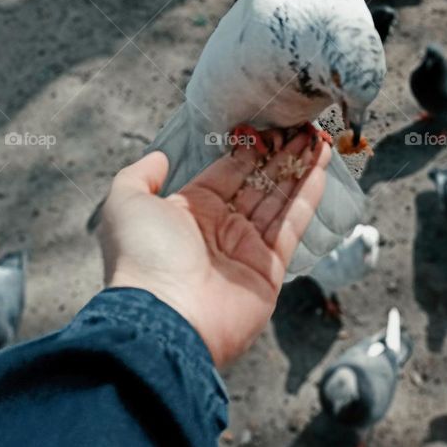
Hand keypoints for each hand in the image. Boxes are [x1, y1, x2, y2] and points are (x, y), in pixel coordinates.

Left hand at [98, 130, 330, 368]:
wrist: (163, 318)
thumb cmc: (143, 257)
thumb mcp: (126, 203)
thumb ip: (140, 175)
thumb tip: (159, 158)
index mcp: (190, 212)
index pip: (228, 172)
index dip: (250, 150)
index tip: (271, 127)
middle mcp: (220, 229)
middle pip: (258, 185)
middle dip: (281, 157)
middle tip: (303, 129)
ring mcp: (246, 250)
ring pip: (279, 201)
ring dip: (299, 170)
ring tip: (319, 141)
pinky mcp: (269, 271)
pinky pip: (291, 227)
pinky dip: (307, 198)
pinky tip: (320, 169)